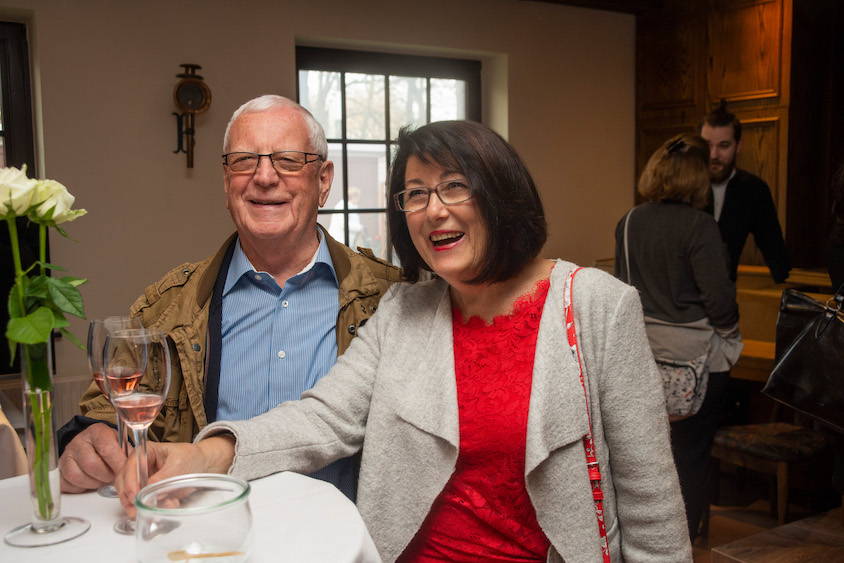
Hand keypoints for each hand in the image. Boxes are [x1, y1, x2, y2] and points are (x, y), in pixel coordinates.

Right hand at [59, 423, 125, 492]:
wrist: (89, 446)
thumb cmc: (107, 446)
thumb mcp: (120, 444)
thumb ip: (127, 453)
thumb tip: (136, 466)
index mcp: (96, 432)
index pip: (107, 448)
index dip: (117, 463)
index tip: (124, 471)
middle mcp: (79, 441)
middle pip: (92, 465)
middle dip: (106, 475)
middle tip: (113, 477)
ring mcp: (66, 455)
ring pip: (78, 476)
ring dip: (94, 482)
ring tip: (102, 479)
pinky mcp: (59, 470)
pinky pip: (68, 483)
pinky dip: (82, 487)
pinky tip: (90, 481)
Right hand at [115, 435, 235, 516]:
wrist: (204, 466)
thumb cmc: (192, 457)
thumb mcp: (179, 463)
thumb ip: (163, 476)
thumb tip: (148, 488)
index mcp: (146, 451)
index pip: (131, 466)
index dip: (129, 481)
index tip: (134, 494)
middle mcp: (141, 465)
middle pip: (124, 482)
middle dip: (130, 497)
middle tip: (137, 509)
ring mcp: (143, 479)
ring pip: (131, 495)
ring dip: (143, 503)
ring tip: (166, 504)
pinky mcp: (149, 491)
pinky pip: (144, 501)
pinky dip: (153, 506)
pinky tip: (170, 504)